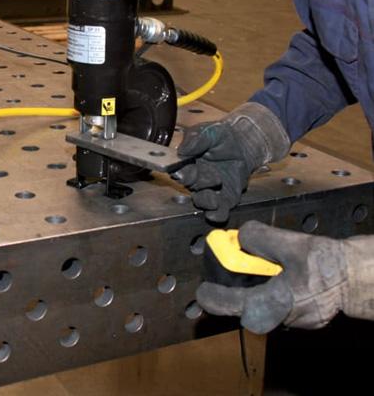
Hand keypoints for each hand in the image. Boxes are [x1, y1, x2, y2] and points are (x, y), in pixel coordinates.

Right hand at [174, 102, 289, 222]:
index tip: (180, 173)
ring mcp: (209, 190)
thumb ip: (195, 139)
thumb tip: (182, 150)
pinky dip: (217, 214)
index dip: (179, 172)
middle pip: (190, 185)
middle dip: (194, 182)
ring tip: (211, 199)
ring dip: (204, 201)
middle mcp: (195, 178)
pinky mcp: (224, 198)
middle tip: (198, 177)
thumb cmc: (222, 137)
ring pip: (201, 200)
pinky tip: (216, 213)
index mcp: (186, 163)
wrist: (245, 143)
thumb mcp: (207, 131)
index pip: (178, 169)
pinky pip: (219, 210)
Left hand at [197, 221, 347, 333]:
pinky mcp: (297, 318)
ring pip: (258, 309)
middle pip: (241, 309)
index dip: (212, 297)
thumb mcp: (293, 244)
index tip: (202, 290)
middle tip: (225, 274)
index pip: (231, 306)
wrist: (357, 278)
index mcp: (274, 303)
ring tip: (255, 269)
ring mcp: (289, 322)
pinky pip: (272, 307)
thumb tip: (239, 237)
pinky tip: (273, 275)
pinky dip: (266, 292)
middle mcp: (279, 318)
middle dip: (230, 291)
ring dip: (250, 290)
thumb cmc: (329, 265)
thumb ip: (260, 239)